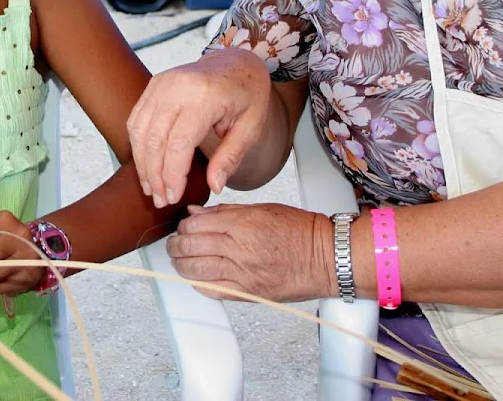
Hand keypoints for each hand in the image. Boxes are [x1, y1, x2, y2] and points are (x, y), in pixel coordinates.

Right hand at [128, 48, 271, 206]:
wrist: (237, 62)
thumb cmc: (247, 94)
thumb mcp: (251, 126)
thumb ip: (231, 156)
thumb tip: (215, 186)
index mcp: (206, 95)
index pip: (179, 143)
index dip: (172, 175)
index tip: (174, 196)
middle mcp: (178, 86)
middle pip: (155, 140)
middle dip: (155, 175)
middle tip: (161, 200)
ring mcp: (162, 82)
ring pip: (139, 131)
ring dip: (142, 164)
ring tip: (152, 189)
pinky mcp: (154, 84)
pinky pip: (136, 119)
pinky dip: (138, 145)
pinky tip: (146, 166)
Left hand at [166, 204, 333, 302]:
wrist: (327, 258)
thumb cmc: (302, 231)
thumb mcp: (263, 208)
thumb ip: (225, 212)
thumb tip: (196, 213)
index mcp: (245, 223)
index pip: (197, 224)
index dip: (184, 225)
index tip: (183, 225)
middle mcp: (241, 249)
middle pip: (191, 246)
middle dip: (176, 244)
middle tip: (174, 242)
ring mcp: (243, 274)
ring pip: (195, 270)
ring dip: (181, 264)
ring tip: (179, 258)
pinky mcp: (248, 294)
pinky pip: (212, 290)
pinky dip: (198, 283)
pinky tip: (196, 277)